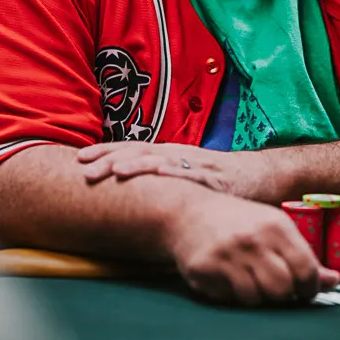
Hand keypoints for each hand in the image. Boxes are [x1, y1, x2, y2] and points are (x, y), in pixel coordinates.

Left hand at [77, 142, 275, 201]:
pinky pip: (194, 175)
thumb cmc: (218, 178)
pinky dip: (176, 174)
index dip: (105, 152)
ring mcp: (197, 164)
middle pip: (140, 152)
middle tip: (85, 168)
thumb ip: (158, 179)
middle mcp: (179, 154)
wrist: (261, 175)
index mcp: (168, 154)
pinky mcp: (216, 178)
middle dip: (110, 159)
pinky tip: (160, 175)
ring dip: (138, 164)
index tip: (79, 159)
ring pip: (162, 161)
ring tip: (115, 171)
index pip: (131, 149)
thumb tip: (122, 190)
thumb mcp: (183, 175)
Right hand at [163, 190, 339, 304]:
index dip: (309, 288)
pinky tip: (227, 278)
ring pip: (256, 298)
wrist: (188, 212)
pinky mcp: (205, 269)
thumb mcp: (274, 230)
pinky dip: (232, 295)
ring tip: (249, 279)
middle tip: (275, 288)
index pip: (306, 270)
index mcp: (276, 226)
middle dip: (282, 295)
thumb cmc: (239, 223)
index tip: (303, 291)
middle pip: (282, 289)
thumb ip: (304, 257)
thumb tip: (335, 281)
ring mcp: (228, 254)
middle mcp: (253, 239)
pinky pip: (230, 298)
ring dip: (256, 296)